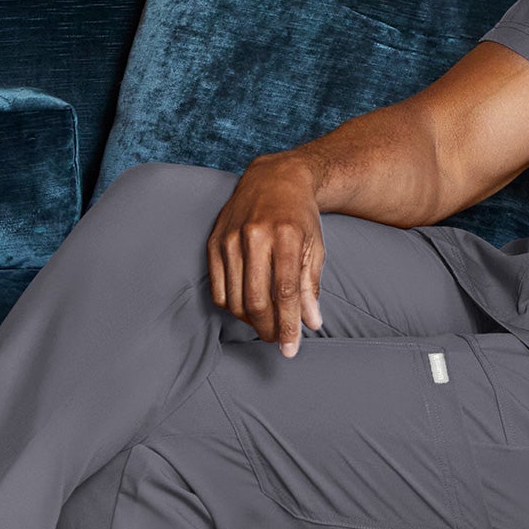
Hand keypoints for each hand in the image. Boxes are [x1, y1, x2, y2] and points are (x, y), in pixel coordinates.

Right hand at [206, 153, 325, 356]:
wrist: (274, 178)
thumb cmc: (300, 217)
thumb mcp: (314, 247)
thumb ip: (310, 287)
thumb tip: (311, 323)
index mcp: (286, 236)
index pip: (284, 292)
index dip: (288, 325)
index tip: (291, 349)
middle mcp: (255, 236)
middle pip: (257, 299)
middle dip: (268, 328)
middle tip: (278, 339)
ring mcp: (230, 238)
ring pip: (235, 298)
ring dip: (250, 321)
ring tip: (266, 324)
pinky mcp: (214, 241)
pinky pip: (218, 288)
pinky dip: (232, 306)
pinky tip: (247, 308)